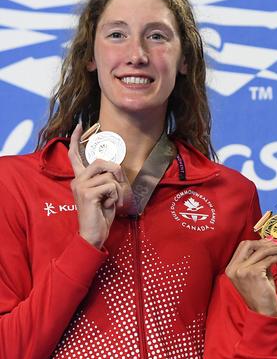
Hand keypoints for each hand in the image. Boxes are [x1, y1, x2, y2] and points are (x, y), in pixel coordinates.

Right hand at [68, 123, 126, 248]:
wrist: (94, 233)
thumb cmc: (101, 214)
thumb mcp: (106, 193)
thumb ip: (107, 179)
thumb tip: (117, 168)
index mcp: (80, 178)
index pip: (74, 155)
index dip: (76, 140)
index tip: (79, 125)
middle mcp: (77, 180)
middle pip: (102, 161)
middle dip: (117, 172)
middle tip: (120, 187)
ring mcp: (81, 186)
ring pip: (110, 176)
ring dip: (118, 190)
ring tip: (112, 201)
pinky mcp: (87, 193)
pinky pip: (111, 186)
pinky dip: (116, 196)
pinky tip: (109, 205)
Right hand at [225, 238, 276, 316]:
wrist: (263, 312)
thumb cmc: (261, 294)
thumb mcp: (257, 274)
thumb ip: (260, 260)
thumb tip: (270, 244)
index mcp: (232, 268)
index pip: (243, 246)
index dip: (258, 242)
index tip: (271, 242)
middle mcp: (234, 268)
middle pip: (249, 244)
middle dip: (266, 242)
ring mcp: (243, 270)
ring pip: (262, 250)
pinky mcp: (254, 273)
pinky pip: (269, 259)